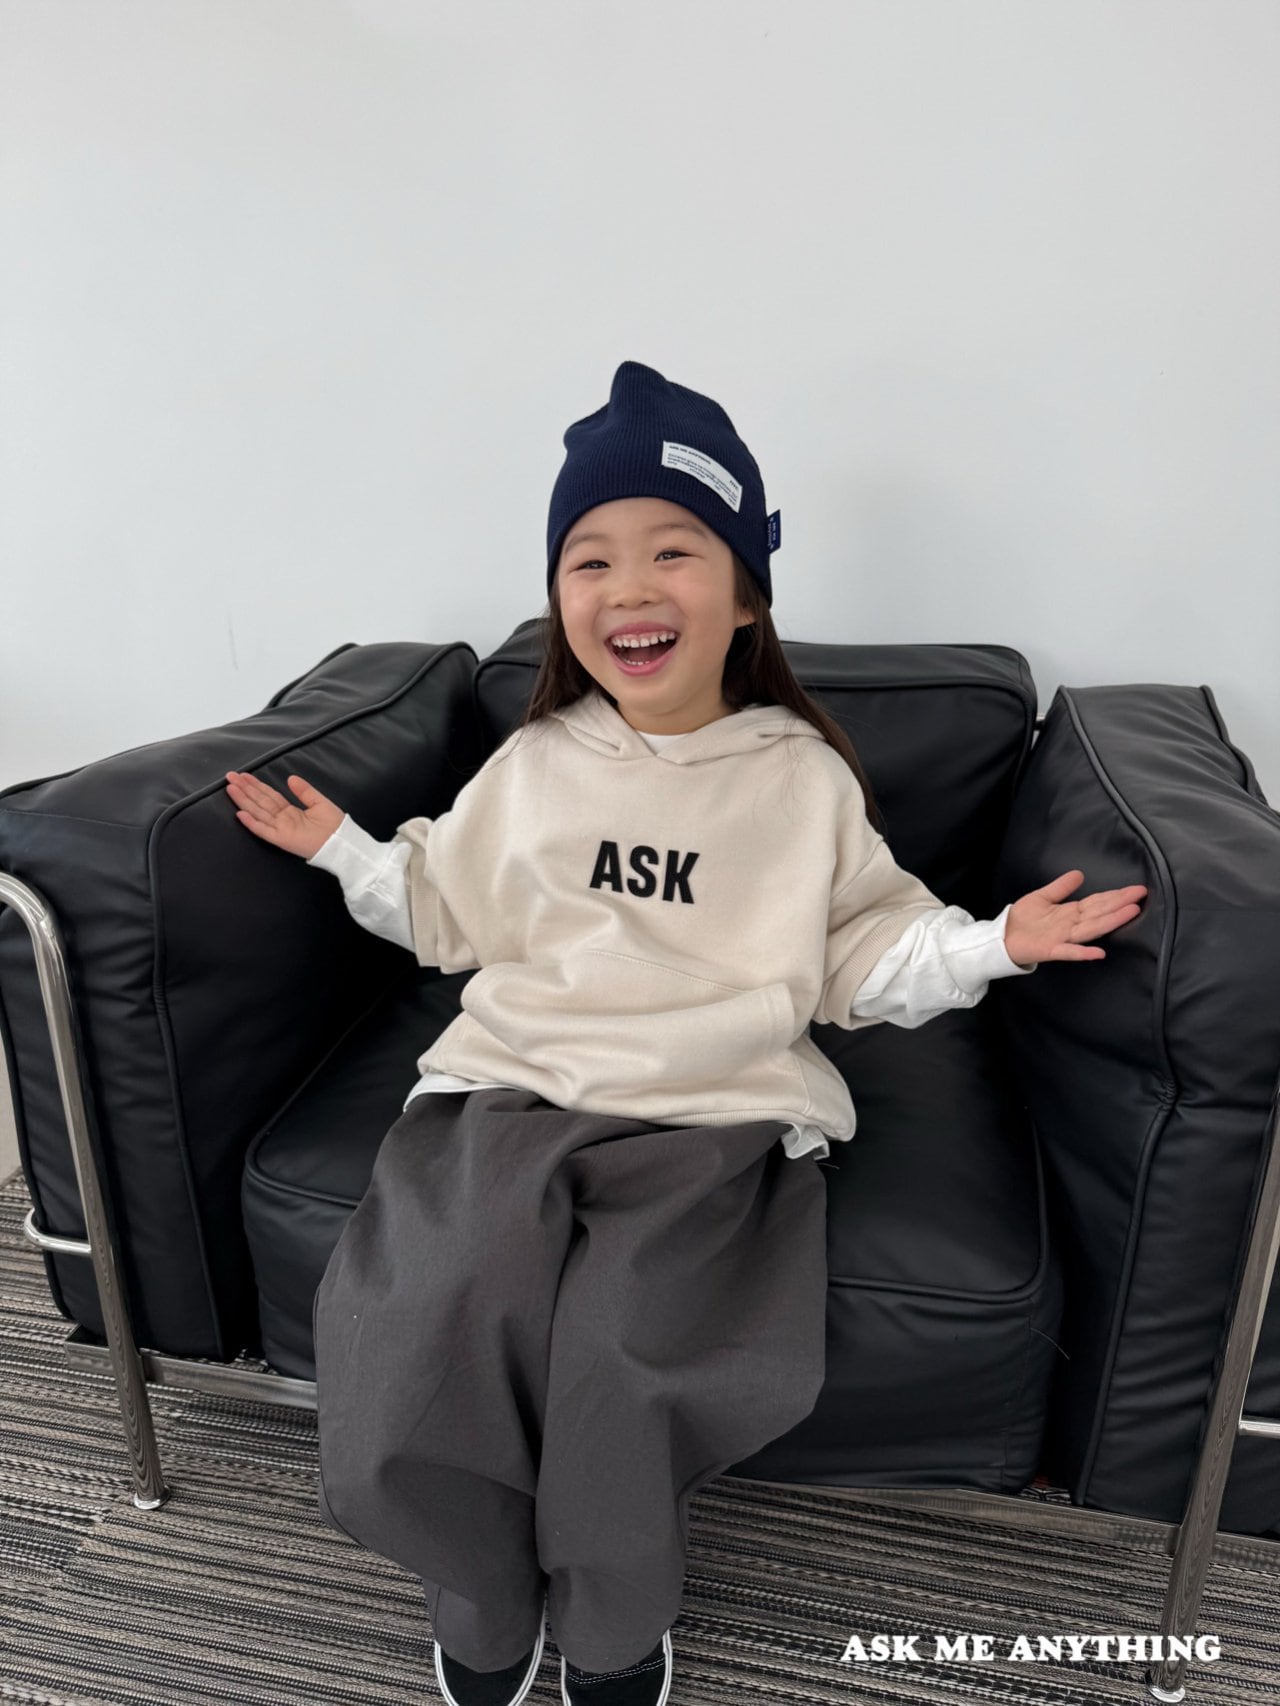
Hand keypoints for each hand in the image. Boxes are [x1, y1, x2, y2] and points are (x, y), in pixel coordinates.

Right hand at [224, 770, 345, 859]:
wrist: (343, 842)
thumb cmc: (334, 825)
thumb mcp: (319, 802)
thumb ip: (304, 791)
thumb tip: (290, 778)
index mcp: (291, 812)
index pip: (269, 796)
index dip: (256, 785)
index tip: (243, 775)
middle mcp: (283, 820)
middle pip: (260, 801)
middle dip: (245, 789)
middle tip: (230, 776)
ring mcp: (281, 829)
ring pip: (258, 811)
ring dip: (244, 800)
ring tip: (231, 787)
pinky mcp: (282, 839)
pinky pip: (264, 830)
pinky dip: (252, 822)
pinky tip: (240, 814)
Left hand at [1004, 870, 1146, 968]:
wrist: (1002, 938)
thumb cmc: (1023, 920)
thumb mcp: (1042, 897)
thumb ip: (1061, 887)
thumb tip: (1079, 874)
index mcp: (1071, 913)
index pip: (1098, 902)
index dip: (1116, 895)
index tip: (1136, 889)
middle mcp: (1071, 925)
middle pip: (1100, 912)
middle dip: (1120, 903)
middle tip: (1141, 895)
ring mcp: (1063, 938)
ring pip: (1091, 929)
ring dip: (1110, 921)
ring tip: (1130, 912)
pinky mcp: (1050, 950)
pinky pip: (1069, 952)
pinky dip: (1083, 953)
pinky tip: (1099, 953)